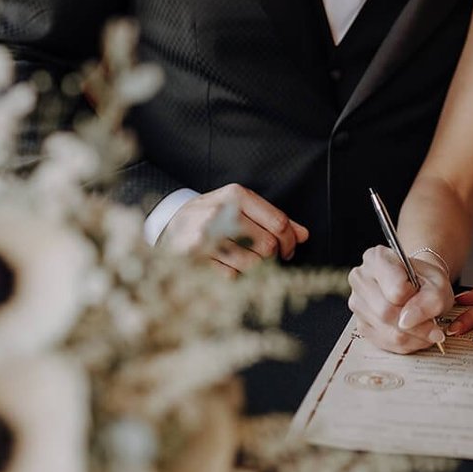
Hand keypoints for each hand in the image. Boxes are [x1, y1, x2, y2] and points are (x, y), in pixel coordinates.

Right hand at [159, 184, 308, 274]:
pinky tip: (226, 267)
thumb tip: (304, 235)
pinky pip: (231, 277)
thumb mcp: (240, 207)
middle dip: (272, 257)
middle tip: (267, 258)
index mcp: (236, 195)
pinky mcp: (194, 258)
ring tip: (245, 262)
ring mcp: (205, 236)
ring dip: (254, 269)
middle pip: (267, 245)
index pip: (278, 222)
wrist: (168, 224)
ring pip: (252, 264)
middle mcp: (220, 212)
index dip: (290, 241)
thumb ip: (272, 219)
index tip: (289, 251)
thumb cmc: (212, 216)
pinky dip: (234, 277)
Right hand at [348, 245, 451, 353]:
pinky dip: (406, 343)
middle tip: (434, 324)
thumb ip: (429, 300)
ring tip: (428, 329)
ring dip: (414, 337)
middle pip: (386, 312)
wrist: (418, 286)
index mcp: (376, 258)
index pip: (396, 289)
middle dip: (416, 324)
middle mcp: (361, 278)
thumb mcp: (438, 284)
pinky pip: (385, 343)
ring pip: (386, 331)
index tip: (422, 294)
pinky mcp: (361, 325)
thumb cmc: (425, 280)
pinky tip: (416, 335)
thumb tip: (406, 321)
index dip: (415, 297)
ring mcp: (357, 303)